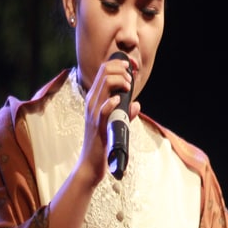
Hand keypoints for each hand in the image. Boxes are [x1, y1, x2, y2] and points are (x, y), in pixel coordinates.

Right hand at [77, 56, 138, 183]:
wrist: (91, 163)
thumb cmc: (102, 143)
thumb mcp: (114, 124)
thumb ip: (125, 113)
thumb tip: (136, 104)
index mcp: (94, 99)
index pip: (102, 71)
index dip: (117, 64)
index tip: (130, 69)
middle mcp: (92, 102)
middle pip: (104, 72)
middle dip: (121, 70)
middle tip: (131, 79)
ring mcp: (93, 113)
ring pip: (105, 84)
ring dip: (120, 81)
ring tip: (128, 88)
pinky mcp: (98, 124)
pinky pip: (104, 108)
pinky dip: (113, 101)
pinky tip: (120, 100)